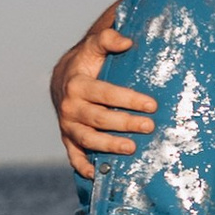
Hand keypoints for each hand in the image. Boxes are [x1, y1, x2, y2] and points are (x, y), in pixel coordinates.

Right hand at [50, 3, 157, 180]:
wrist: (62, 79)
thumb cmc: (87, 63)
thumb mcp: (94, 47)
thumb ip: (108, 39)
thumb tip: (127, 42)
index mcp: (77, 84)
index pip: (105, 93)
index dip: (128, 99)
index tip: (151, 104)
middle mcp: (69, 107)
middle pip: (99, 118)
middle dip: (125, 123)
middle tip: (149, 126)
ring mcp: (67, 126)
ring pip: (88, 139)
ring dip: (109, 146)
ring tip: (132, 149)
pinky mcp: (68, 139)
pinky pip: (74, 156)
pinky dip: (84, 167)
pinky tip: (98, 175)